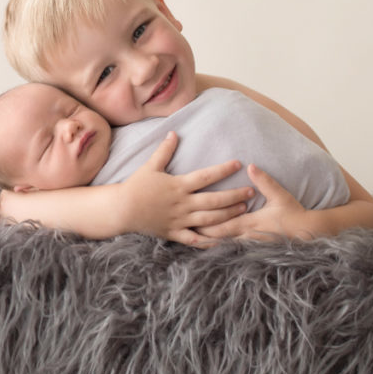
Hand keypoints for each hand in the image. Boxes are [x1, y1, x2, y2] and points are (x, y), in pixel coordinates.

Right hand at [120, 131, 251, 245]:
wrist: (121, 210)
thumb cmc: (135, 186)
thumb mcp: (150, 166)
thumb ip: (164, 151)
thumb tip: (174, 132)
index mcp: (178, 186)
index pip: (206, 176)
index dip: (223, 170)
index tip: (239, 164)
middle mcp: (182, 204)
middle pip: (213, 201)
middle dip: (234, 196)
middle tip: (251, 192)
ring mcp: (180, 220)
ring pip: (209, 220)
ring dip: (228, 215)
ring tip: (243, 210)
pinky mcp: (175, 233)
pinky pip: (195, 240)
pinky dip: (210, 241)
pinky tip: (225, 239)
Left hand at [197, 164, 322, 242]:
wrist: (309, 234)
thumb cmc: (294, 213)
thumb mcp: (280, 195)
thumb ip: (264, 181)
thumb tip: (251, 166)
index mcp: (251, 223)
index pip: (223, 225)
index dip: (206, 224)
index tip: (190, 219)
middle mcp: (248, 237)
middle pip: (219, 238)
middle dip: (202, 234)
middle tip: (183, 229)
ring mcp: (250, 246)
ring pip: (224, 246)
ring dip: (209, 243)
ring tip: (191, 239)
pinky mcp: (254, 250)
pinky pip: (233, 251)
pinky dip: (220, 249)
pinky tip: (210, 248)